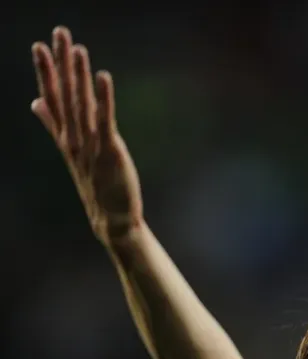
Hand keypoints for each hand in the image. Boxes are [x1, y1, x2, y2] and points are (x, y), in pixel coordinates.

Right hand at [32, 26, 142, 245]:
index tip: (39, 46)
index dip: (45, 72)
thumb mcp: (71, 151)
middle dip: (61, 63)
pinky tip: (103, 77)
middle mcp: (73, 137)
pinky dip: (103, 99)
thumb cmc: (94, 183)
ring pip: (81, 104)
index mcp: (65, 136)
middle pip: (65, 94)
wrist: (111, 218)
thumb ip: (52, 124)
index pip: (51, 97)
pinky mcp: (109, 151)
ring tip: (77, 48)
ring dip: (79, 75)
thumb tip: (36, 101)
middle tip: (59, 32)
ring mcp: (90, 144)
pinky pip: (105, 120)